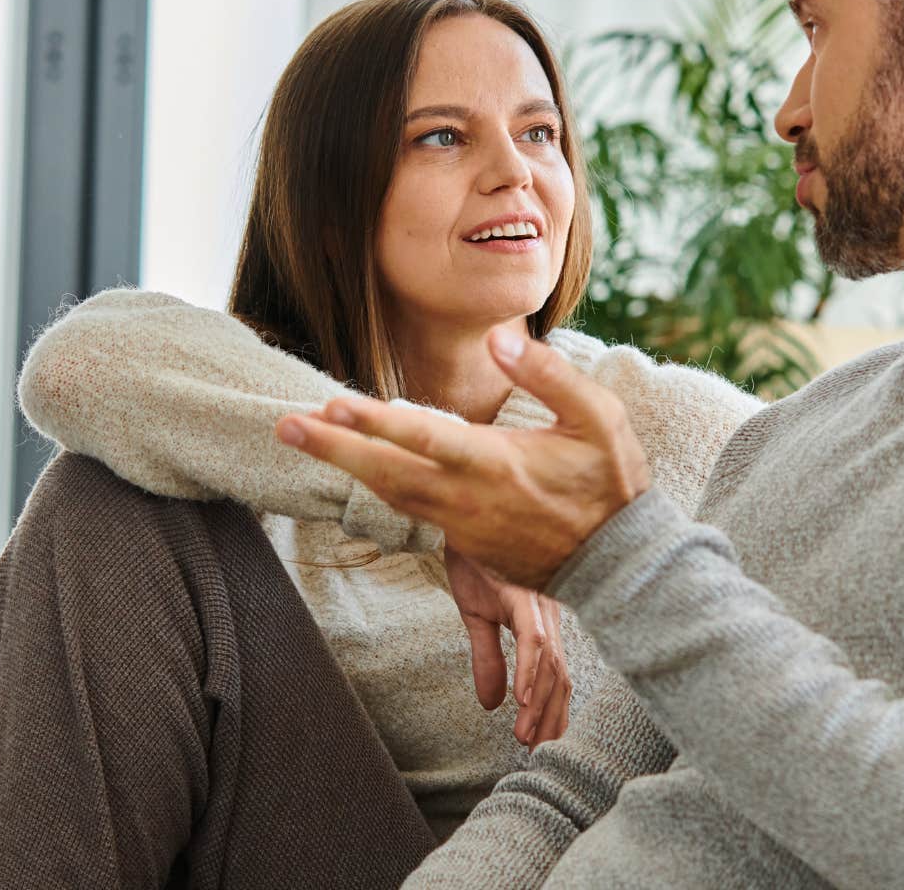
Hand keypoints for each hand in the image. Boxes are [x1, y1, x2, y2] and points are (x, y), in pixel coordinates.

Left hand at [276, 327, 651, 589]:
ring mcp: (462, 524)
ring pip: (389, 494)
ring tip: (305, 437)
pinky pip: (408, 509)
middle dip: (332, 449)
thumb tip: (499, 339)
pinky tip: (353, 467)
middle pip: (385, 472)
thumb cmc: (611, 483)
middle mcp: (468, 497)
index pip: (424, 438)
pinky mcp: (463, 542)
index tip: (333, 403)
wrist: (619, 563)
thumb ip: (550, 374)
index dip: (375, 422)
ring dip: (343, 466)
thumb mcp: (598, 419)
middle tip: (284, 425)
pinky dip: (375, 486)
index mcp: (497, 463)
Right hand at [443, 545, 569, 746]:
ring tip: (526, 736)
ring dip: (539, 704)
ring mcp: (538, 605)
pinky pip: (531, 638)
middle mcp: (549, 616)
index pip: (557, 677)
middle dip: (551, 719)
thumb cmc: (474, 564)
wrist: (465, 519)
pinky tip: (522, 697)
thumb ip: (487, 660)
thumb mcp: (476, 619)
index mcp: (541, 623)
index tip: (543, 745)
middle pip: (560, 677)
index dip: (554, 713)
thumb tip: (490, 705)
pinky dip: (529, 670)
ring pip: (548, 664)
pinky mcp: (520, 595)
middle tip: (538, 753)